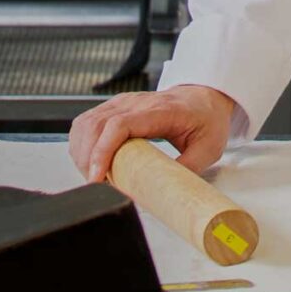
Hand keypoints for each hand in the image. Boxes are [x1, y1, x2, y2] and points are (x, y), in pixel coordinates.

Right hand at [68, 84, 236, 184]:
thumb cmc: (207, 119)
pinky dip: (82, 144)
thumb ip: (187, 169)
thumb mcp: (208, 148)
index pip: (119, 125)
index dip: (102, 152)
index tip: (96, 178)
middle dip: (88, 160)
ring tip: (95, 177)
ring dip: (82, 153)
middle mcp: (136, 102)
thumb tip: (164, 194)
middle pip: (96, 126)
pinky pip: (87, 122)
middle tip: (98, 186)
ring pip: (86, 123)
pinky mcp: (115, 107)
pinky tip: (91, 162)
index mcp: (159, 110)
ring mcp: (123, 102)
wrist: (205, 97)